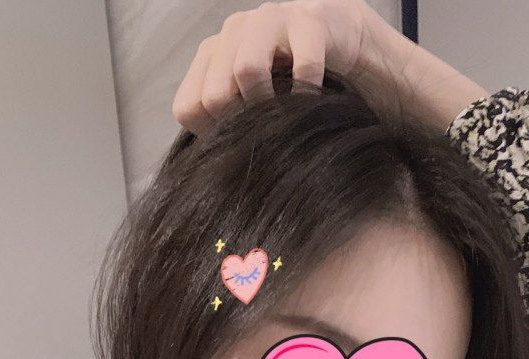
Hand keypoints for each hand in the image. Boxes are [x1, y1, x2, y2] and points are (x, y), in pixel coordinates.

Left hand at [170, 0, 403, 134]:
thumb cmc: (290, 78)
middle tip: (265, 129)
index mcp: (212, 53)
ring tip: (284, 113)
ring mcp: (270, 19)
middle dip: (241, 122)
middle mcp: (234, 30)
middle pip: (215, 94)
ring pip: (248, 69)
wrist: (339, 38)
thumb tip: (214, 168)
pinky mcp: (309, 20)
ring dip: (269, 104)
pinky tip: (313, 99)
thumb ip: (226, 121)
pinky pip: (305, 64)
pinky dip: (308, 92)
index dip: (213, 134)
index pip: (189, 107)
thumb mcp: (250, 99)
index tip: (239, 139)